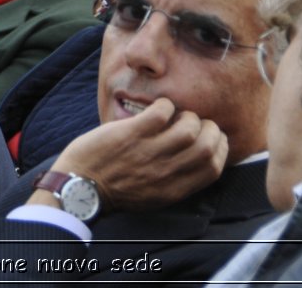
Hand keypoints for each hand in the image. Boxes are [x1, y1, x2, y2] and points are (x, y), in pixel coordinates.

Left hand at [29, 97, 227, 212]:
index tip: (213, 138)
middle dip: (208, 129)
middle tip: (196, 123)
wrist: (80, 188)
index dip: (220, 148)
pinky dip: (164, 105)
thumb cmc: (117, 190)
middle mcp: (166, 172)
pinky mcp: (131, 134)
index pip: (214, 168)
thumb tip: (197, 159)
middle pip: (207, 147)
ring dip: (186, 115)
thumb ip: (177, 180)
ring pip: (188, 127)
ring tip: (175, 115)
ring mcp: (148, 152)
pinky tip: (157, 109)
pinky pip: (161, 113)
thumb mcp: (154, 196)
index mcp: (174, 189)